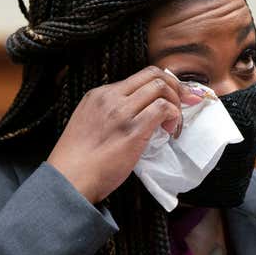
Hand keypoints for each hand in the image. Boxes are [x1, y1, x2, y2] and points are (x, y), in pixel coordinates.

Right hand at [47, 66, 201, 203]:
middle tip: (186, 102)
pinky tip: (170, 130)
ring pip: (161, 88)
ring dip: (176, 103)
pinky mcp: (132, 130)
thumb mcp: (89, 124)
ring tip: (174, 123)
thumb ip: (111, 114)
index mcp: (99, 94)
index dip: (163, 82)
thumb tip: (139, 115)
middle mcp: (110, 98)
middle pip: (154, 75)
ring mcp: (121, 112)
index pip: (140, 75)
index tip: (174, 94)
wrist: (69, 179)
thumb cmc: (79, 161)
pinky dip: (174, 116)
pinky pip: (162, 109)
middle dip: (176, 86)